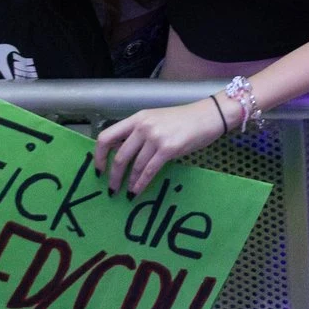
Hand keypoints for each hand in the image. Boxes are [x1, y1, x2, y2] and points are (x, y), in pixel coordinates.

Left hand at [95, 99, 228, 197]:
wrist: (210, 115)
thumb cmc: (184, 119)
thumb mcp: (156, 120)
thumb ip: (139, 133)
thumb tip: (122, 155)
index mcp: (137, 118)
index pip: (107, 136)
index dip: (99, 156)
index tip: (99, 169)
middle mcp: (143, 126)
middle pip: (119, 156)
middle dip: (113, 176)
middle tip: (112, 189)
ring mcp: (156, 137)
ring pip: (135, 166)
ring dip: (129, 183)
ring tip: (127, 192)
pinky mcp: (169, 148)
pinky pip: (149, 171)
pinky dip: (141, 183)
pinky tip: (138, 191)